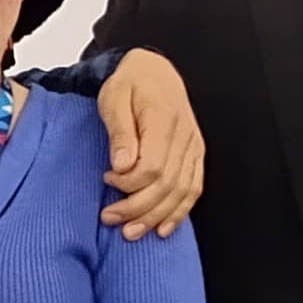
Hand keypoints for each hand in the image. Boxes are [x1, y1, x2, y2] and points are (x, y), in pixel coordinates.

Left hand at [96, 47, 206, 238]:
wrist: (155, 70)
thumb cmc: (130, 84)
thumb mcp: (114, 98)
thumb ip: (119, 132)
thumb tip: (121, 166)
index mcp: (164, 120)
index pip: (152, 166)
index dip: (129, 183)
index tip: (106, 179)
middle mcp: (185, 136)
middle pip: (166, 185)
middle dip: (137, 208)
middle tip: (110, 218)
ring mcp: (193, 147)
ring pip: (181, 192)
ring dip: (156, 217)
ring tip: (131, 232)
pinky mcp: (196, 154)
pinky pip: (194, 189)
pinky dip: (180, 212)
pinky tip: (163, 228)